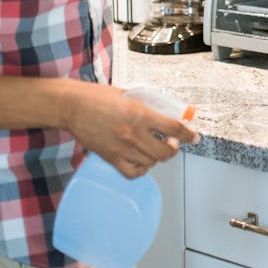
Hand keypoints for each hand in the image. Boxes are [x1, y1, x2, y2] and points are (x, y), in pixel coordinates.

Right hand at [63, 83, 200, 178]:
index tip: (195, 137)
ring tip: (153, 147)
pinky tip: (141, 160)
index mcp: (140, 114)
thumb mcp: (129, 95)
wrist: (72, 106)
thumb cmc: (97, 97)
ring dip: (157, 156)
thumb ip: (147, 105)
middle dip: (174, 149)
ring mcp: (122, 148)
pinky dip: (141, 168)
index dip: (189, 134)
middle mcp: (133, 133)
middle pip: (166, 152)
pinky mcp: (111, 158)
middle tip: (172, 142)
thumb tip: (165, 113)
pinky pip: (133, 172)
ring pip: (152, 162)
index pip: (174, 128)